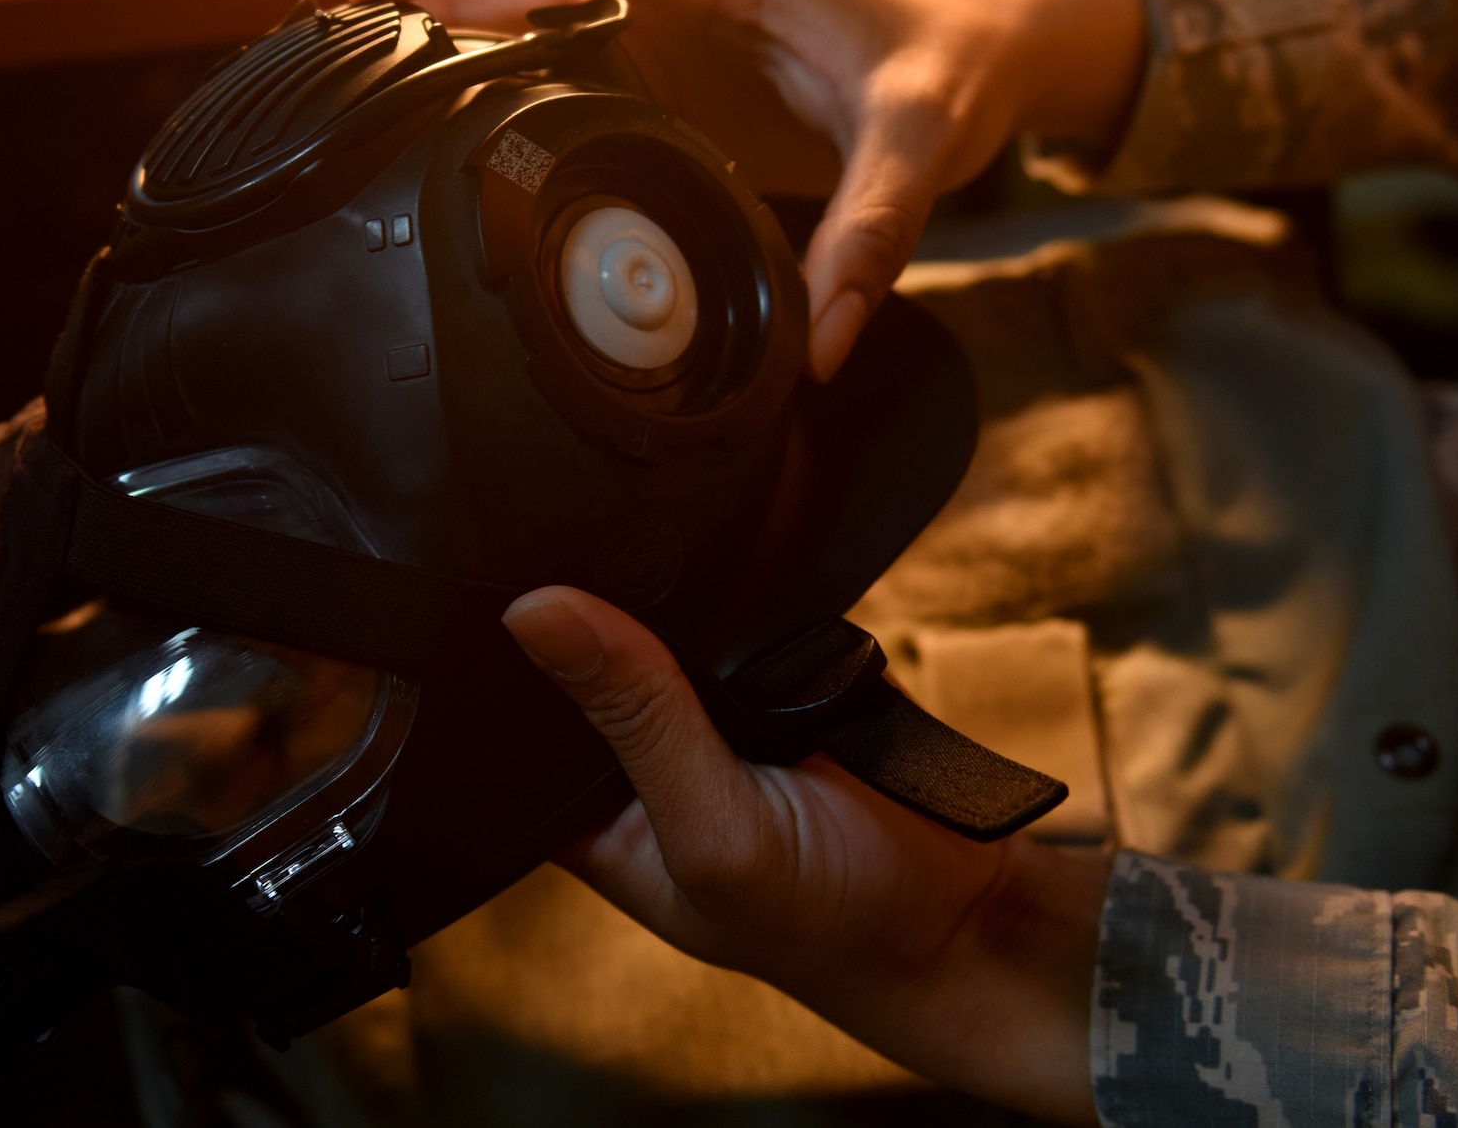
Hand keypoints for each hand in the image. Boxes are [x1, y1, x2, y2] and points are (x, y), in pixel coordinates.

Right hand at [347, 0, 1142, 379]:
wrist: (991, 54)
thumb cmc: (955, 67)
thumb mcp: (925, 142)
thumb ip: (872, 236)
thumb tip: (818, 346)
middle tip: (337, 71)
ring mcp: (663, 36)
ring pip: (524, 22)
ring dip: (449, 52)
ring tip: (365, 117)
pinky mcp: (669, 86)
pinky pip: (563, 78)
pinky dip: (501, 103)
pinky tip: (456, 158)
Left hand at [501, 586, 1108, 1123]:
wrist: (971, 911)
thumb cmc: (834, 917)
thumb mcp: (720, 833)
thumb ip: (640, 721)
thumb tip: (539, 613)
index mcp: (593, 824)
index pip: (513, 732)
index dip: (502, 667)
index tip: (486, 583)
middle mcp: (640, 769)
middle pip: (587, 666)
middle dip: (590, 616)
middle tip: (576, 541)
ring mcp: (711, 723)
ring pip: (660, 629)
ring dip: (668, 598)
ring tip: (655, 549)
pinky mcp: (777, 684)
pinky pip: (737, 616)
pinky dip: (739, 595)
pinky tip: (723, 564)